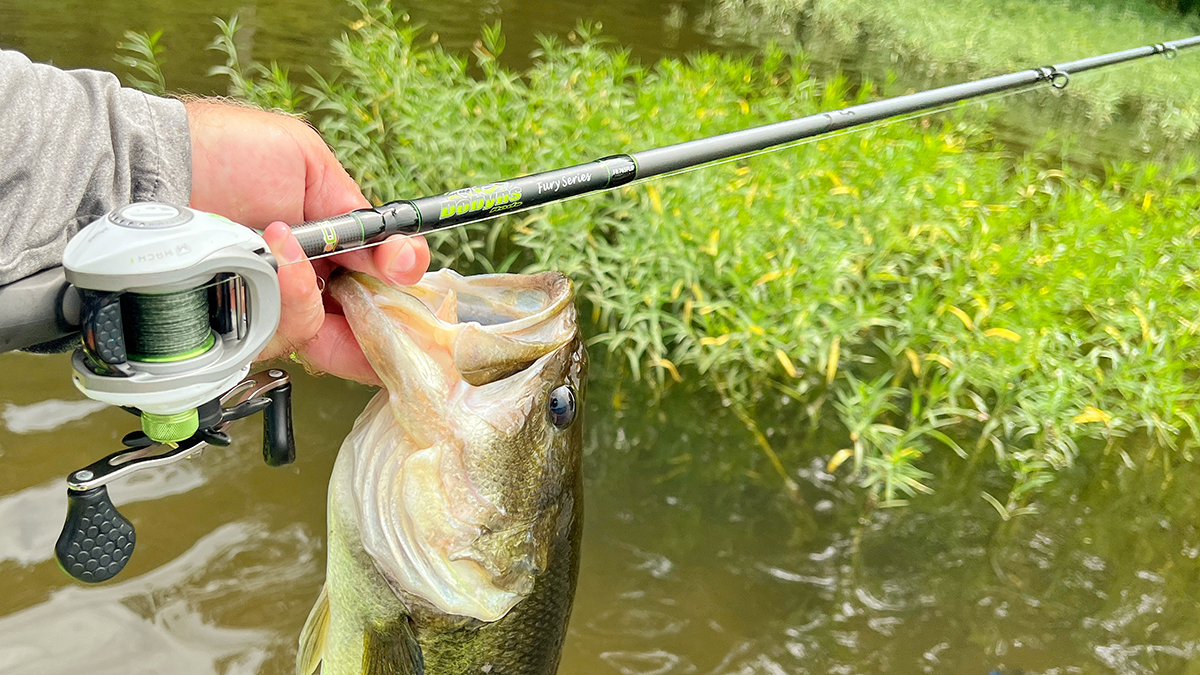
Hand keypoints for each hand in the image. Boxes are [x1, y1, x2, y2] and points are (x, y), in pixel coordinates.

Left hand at [186, 100, 429, 383]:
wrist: (152, 171)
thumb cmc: (222, 153)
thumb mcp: (306, 163)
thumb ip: (355, 210)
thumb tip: (399, 253)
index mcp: (323, 246)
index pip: (374, 281)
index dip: (398, 285)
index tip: (405, 270)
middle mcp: (299, 286)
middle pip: (359, 331)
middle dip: (381, 323)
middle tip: (387, 305)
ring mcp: (268, 312)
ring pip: (322, 333)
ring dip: (315, 290)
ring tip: (283, 241)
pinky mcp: (238, 331)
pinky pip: (282, 332)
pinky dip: (285, 296)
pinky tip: (268, 257)